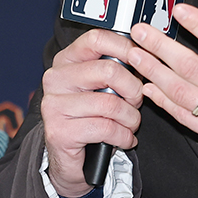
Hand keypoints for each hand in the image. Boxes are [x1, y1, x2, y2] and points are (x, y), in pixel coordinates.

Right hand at [41, 29, 143, 196]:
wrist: (67, 158)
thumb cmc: (89, 116)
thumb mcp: (99, 85)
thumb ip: (114, 66)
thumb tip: (142, 54)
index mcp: (66, 60)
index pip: (97, 39)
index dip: (125, 47)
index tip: (142, 60)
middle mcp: (56, 78)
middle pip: (109, 70)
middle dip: (133, 89)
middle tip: (137, 101)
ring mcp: (54, 105)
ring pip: (110, 103)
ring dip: (131, 117)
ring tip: (131, 123)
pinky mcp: (59, 131)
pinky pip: (106, 128)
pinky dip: (124, 136)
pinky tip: (125, 138)